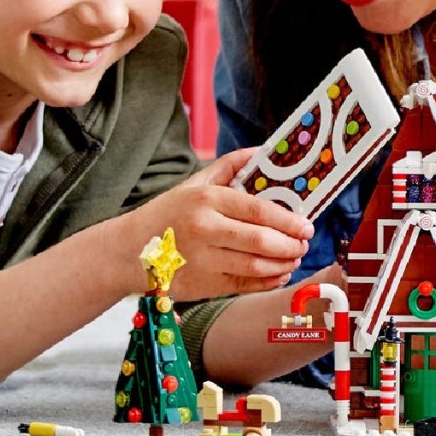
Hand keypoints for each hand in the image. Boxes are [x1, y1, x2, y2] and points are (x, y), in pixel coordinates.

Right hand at [125, 148, 314, 299]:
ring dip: (284, 264)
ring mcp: (203, 260)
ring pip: (256, 266)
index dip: (289, 220)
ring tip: (294, 258)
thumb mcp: (194, 183)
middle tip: (304, 244)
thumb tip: (263, 151)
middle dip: (292, 245)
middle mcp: (205, 230)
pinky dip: (268, 281)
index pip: (259, 210)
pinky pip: (245, 285)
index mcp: (206, 200)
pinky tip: (278, 274)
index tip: (306, 225)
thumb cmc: (168, 214)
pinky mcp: (203, 285)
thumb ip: (230, 165)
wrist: (128, 250)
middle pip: (261, 241)